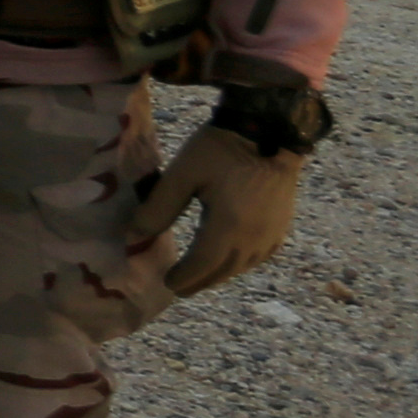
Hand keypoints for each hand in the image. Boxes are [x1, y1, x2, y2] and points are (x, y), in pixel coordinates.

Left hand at [133, 129, 302, 298]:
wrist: (269, 130)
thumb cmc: (222, 150)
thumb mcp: (183, 173)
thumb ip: (159, 206)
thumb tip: (134, 234)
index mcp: (229, 227)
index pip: (203, 264)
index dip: (184, 277)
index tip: (166, 283)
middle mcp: (255, 238)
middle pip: (223, 270)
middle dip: (200, 281)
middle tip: (179, 287)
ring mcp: (273, 233)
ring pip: (243, 266)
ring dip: (220, 274)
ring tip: (200, 276)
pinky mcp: (283, 225)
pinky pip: (259, 255)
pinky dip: (240, 263)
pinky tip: (230, 259)